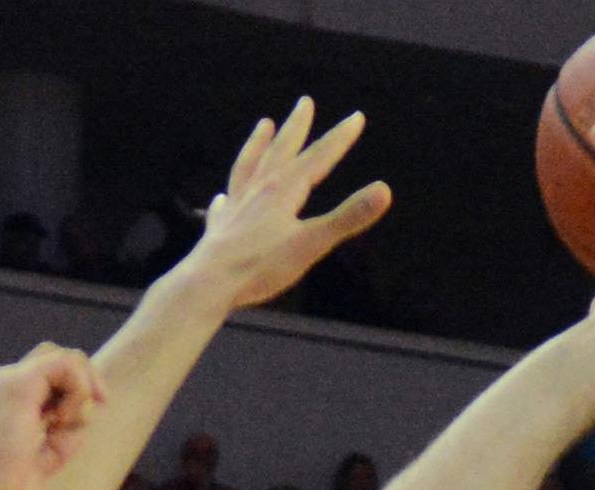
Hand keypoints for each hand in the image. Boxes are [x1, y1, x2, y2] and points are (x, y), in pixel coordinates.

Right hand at [0, 343, 105, 489]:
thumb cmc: (9, 489)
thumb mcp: (47, 454)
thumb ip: (64, 429)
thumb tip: (88, 410)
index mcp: (9, 399)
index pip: (53, 373)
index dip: (78, 389)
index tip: (84, 422)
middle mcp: (6, 383)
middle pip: (60, 357)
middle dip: (86, 381)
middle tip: (90, 413)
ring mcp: (8, 381)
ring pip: (67, 357)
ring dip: (82, 391)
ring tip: (63, 426)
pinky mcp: (16, 385)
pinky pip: (66, 365)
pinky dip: (78, 391)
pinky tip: (61, 420)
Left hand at [183, 97, 392, 310]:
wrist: (209, 283)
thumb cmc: (262, 265)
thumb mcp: (312, 243)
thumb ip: (347, 217)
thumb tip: (385, 190)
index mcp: (284, 190)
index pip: (318, 157)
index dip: (339, 138)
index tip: (356, 117)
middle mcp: (259, 190)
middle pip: (281, 151)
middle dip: (296, 127)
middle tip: (304, 102)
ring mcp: (236, 206)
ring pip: (249, 166)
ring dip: (258, 145)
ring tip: (263, 125)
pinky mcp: (220, 228)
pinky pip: (225, 205)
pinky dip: (228, 196)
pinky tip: (222, 197)